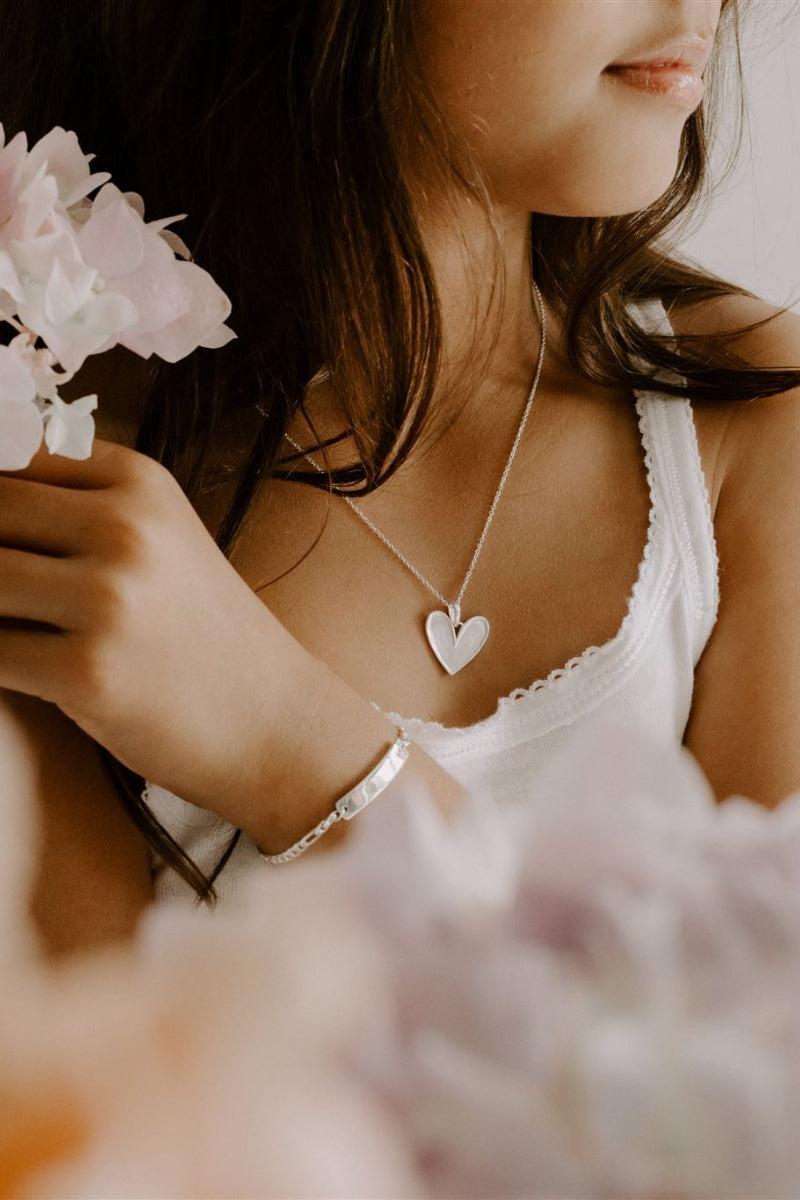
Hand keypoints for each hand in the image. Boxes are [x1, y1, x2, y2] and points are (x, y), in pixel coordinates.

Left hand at [0, 440, 309, 811]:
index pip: (12, 453)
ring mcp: (107, 599)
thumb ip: (75, 504)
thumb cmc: (198, 633)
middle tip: (16, 594)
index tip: (8, 541)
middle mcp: (125, 527)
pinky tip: (26, 671)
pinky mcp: (86, 671)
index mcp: (139, 481)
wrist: (270, 719)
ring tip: (18, 627)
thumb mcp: (159, 538)